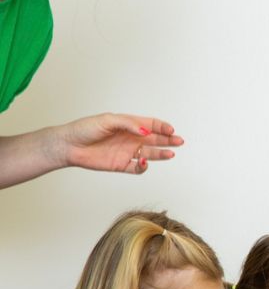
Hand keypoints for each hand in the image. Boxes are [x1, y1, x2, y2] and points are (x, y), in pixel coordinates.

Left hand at [56, 114, 183, 174]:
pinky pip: (138, 168)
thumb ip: (128, 124)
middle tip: (179, 141)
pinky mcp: (121, 165)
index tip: (170, 130)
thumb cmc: (85, 129)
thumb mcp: (108, 120)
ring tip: (171, 154)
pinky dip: (144, 166)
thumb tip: (145, 131)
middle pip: (154, 139)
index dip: (162, 127)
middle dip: (168, 140)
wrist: (69, 146)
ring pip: (150, 154)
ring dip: (161, 154)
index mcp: (128, 125)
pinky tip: (144, 162)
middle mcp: (130, 138)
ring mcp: (127, 152)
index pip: (151, 125)